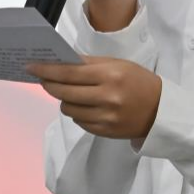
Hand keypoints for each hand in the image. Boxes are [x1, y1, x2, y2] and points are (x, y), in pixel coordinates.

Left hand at [26, 56, 162, 139]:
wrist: (161, 111)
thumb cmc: (139, 82)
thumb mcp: (119, 65)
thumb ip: (90, 64)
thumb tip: (61, 62)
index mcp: (111, 75)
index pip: (70, 73)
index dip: (48, 70)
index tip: (32, 66)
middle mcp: (107, 97)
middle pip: (64, 92)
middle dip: (50, 84)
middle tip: (44, 79)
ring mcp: (105, 117)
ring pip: (68, 109)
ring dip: (64, 99)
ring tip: (70, 92)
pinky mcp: (104, 131)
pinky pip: (78, 121)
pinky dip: (77, 112)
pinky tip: (84, 105)